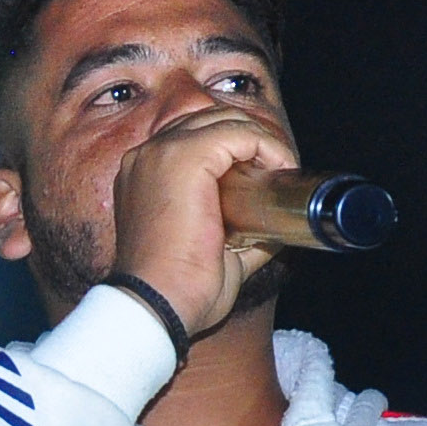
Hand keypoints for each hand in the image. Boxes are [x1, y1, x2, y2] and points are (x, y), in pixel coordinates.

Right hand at [107, 101, 300, 334]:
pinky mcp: (185, 157)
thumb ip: (238, 234)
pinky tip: (280, 168)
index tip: (264, 178)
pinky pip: (238, 133)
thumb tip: (275, 229)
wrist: (157, 306)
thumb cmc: (176, 290)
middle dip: (251, 140)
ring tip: (282, 170)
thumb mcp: (207, 251)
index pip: (195, 136)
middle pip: (211, 120)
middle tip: (279, 174)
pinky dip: (267, 145)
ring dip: (261, 140)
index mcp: (144, 174)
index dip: (236, 148)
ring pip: (226, 119)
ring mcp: (162, 152)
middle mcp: (146, 155)